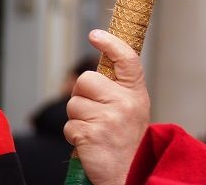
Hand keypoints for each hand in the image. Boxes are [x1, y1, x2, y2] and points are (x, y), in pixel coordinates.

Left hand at [64, 30, 150, 184]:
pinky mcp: (89, 134)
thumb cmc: (129, 138)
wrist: (131, 171)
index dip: (111, 43)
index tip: (95, 34)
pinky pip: (69, 125)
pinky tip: (89, 141)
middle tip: (93, 109)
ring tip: (94, 129)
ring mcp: (107, 118)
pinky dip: (74, 134)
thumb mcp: (133, 107)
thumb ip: (119, 89)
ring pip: (74, 104)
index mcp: (136, 92)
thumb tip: (94, 71)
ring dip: (78, 117)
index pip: (126, 59)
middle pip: (86, 80)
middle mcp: (124, 102)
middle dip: (82, 94)